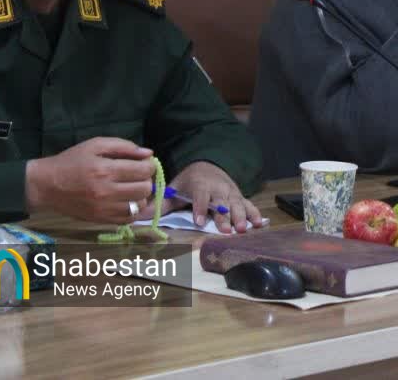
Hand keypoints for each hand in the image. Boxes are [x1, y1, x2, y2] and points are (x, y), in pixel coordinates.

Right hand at [25, 137, 154, 223]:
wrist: (45, 185)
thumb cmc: (71, 161)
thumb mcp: (95, 145)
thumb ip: (124, 146)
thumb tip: (148, 153)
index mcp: (105, 170)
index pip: (143, 171)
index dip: (149, 165)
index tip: (143, 163)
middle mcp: (106, 191)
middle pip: (144, 189)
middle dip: (146, 180)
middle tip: (137, 176)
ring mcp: (103, 209)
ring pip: (139, 206)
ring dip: (140, 196)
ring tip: (130, 188)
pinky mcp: (100, 220)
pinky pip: (128, 219)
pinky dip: (132, 210)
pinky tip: (125, 201)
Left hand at [147, 161, 263, 233]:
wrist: (208, 165)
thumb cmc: (188, 182)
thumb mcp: (173, 190)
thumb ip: (159, 204)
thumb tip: (137, 215)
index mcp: (200, 184)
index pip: (200, 196)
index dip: (200, 208)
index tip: (199, 221)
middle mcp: (218, 187)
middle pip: (222, 202)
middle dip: (225, 216)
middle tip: (227, 230)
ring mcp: (231, 192)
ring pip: (237, 204)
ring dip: (241, 217)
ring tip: (243, 229)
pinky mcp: (240, 196)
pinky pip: (249, 204)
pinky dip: (255, 213)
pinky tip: (261, 224)